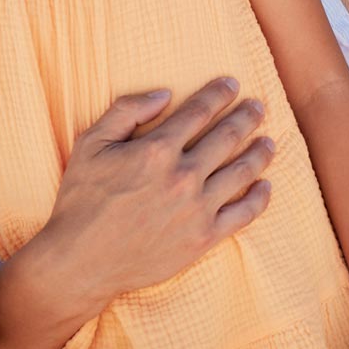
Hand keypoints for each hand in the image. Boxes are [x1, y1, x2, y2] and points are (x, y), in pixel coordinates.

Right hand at [30, 77, 274, 311]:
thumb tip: (165, 94)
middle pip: (228, 136)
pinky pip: (243, 214)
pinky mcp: (203, 237)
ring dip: (260, 152)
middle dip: (247, 116)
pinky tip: (266, 185)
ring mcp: (197, 208)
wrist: (79, 263)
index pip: (200, 112)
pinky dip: (260, 198)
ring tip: (269, 142)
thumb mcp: (90, 144)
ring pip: (242, 171)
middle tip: (259, 107)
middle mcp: (183, 176)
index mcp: (157, 150)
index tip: (233, 85)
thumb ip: (126, 111)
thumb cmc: (81, 201)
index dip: (219, 94)